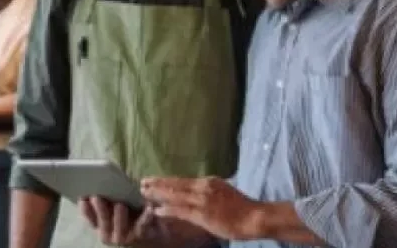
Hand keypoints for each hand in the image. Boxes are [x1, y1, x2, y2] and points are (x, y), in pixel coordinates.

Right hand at [79, 196, 152, 245]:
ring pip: (119, 225)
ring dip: (119, 215)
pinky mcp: (140, 236)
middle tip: (97, 196)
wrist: (147, 233)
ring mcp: (124, 237)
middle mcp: (108, 234)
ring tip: (120, 205)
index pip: (89, 217)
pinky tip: (148, 208)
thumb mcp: (114, 208)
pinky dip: (145, 216)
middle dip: (100, 209)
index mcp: (100, 225)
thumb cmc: (128, 215)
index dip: (85, 208)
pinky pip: (142, 225)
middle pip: (103, 220)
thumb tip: (102, 182)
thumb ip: (107, 199)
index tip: (82, 197)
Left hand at [141, 176, 262, 241]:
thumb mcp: (224, 191)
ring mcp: (202, 201)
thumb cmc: (242, 207)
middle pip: (175, 184)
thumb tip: (197, 191)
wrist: (254, 217)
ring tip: (144, 193)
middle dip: (158, 184)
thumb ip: (209, 191)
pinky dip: (167, 209)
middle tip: (142, 182)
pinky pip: (181, 211)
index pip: (182, 180)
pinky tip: (157, 210)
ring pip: (175, 196)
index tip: (153, 179)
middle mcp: (203, 187)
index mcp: (208, 181)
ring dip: (158, 194)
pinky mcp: (203, 214)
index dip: (166, 180)